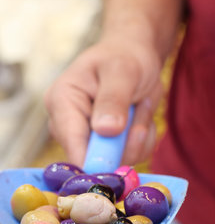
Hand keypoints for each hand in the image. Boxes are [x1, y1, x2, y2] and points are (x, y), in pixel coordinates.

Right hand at [44, 35, 162, 167]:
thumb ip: (113, 99)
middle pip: (94, 158)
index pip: (71, 141)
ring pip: (117, 160)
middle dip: (125, 141)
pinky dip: (143, 139)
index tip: (119, 166)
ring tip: (138, 106)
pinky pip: (131, 157)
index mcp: (62, 101)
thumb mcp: (122, 71)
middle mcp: (68, 125)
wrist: (135, 58)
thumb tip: (105, 130)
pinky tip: (139, 116)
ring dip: (138, 137)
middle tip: (139, 109)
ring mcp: (87, 138)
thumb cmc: (125, 58)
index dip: (94, 159)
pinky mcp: (105, 146)